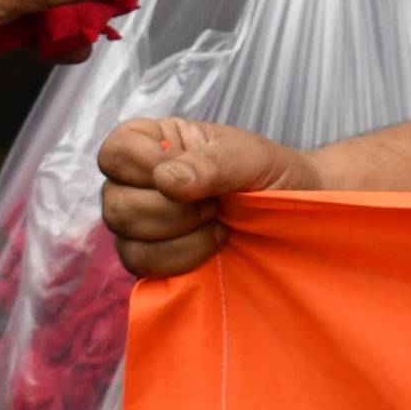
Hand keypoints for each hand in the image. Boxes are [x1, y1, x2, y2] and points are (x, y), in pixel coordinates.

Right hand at [99, 115, 320, 280]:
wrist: (296, 212)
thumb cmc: (269, 173)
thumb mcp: (249, 156)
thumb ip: (209, 164)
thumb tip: (164, 181)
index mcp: (155, 144)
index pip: (115, 151)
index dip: (143, 166)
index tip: (191, 172)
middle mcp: (139, 183)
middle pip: (114, 202)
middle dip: (171, 209)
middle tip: (215, 203)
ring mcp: (143, 224)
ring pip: (124, 239)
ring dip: (178, 235)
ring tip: (217, 222)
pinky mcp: (154, 258)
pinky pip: (141, 265)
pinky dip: (179, 259)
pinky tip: (212, 246)